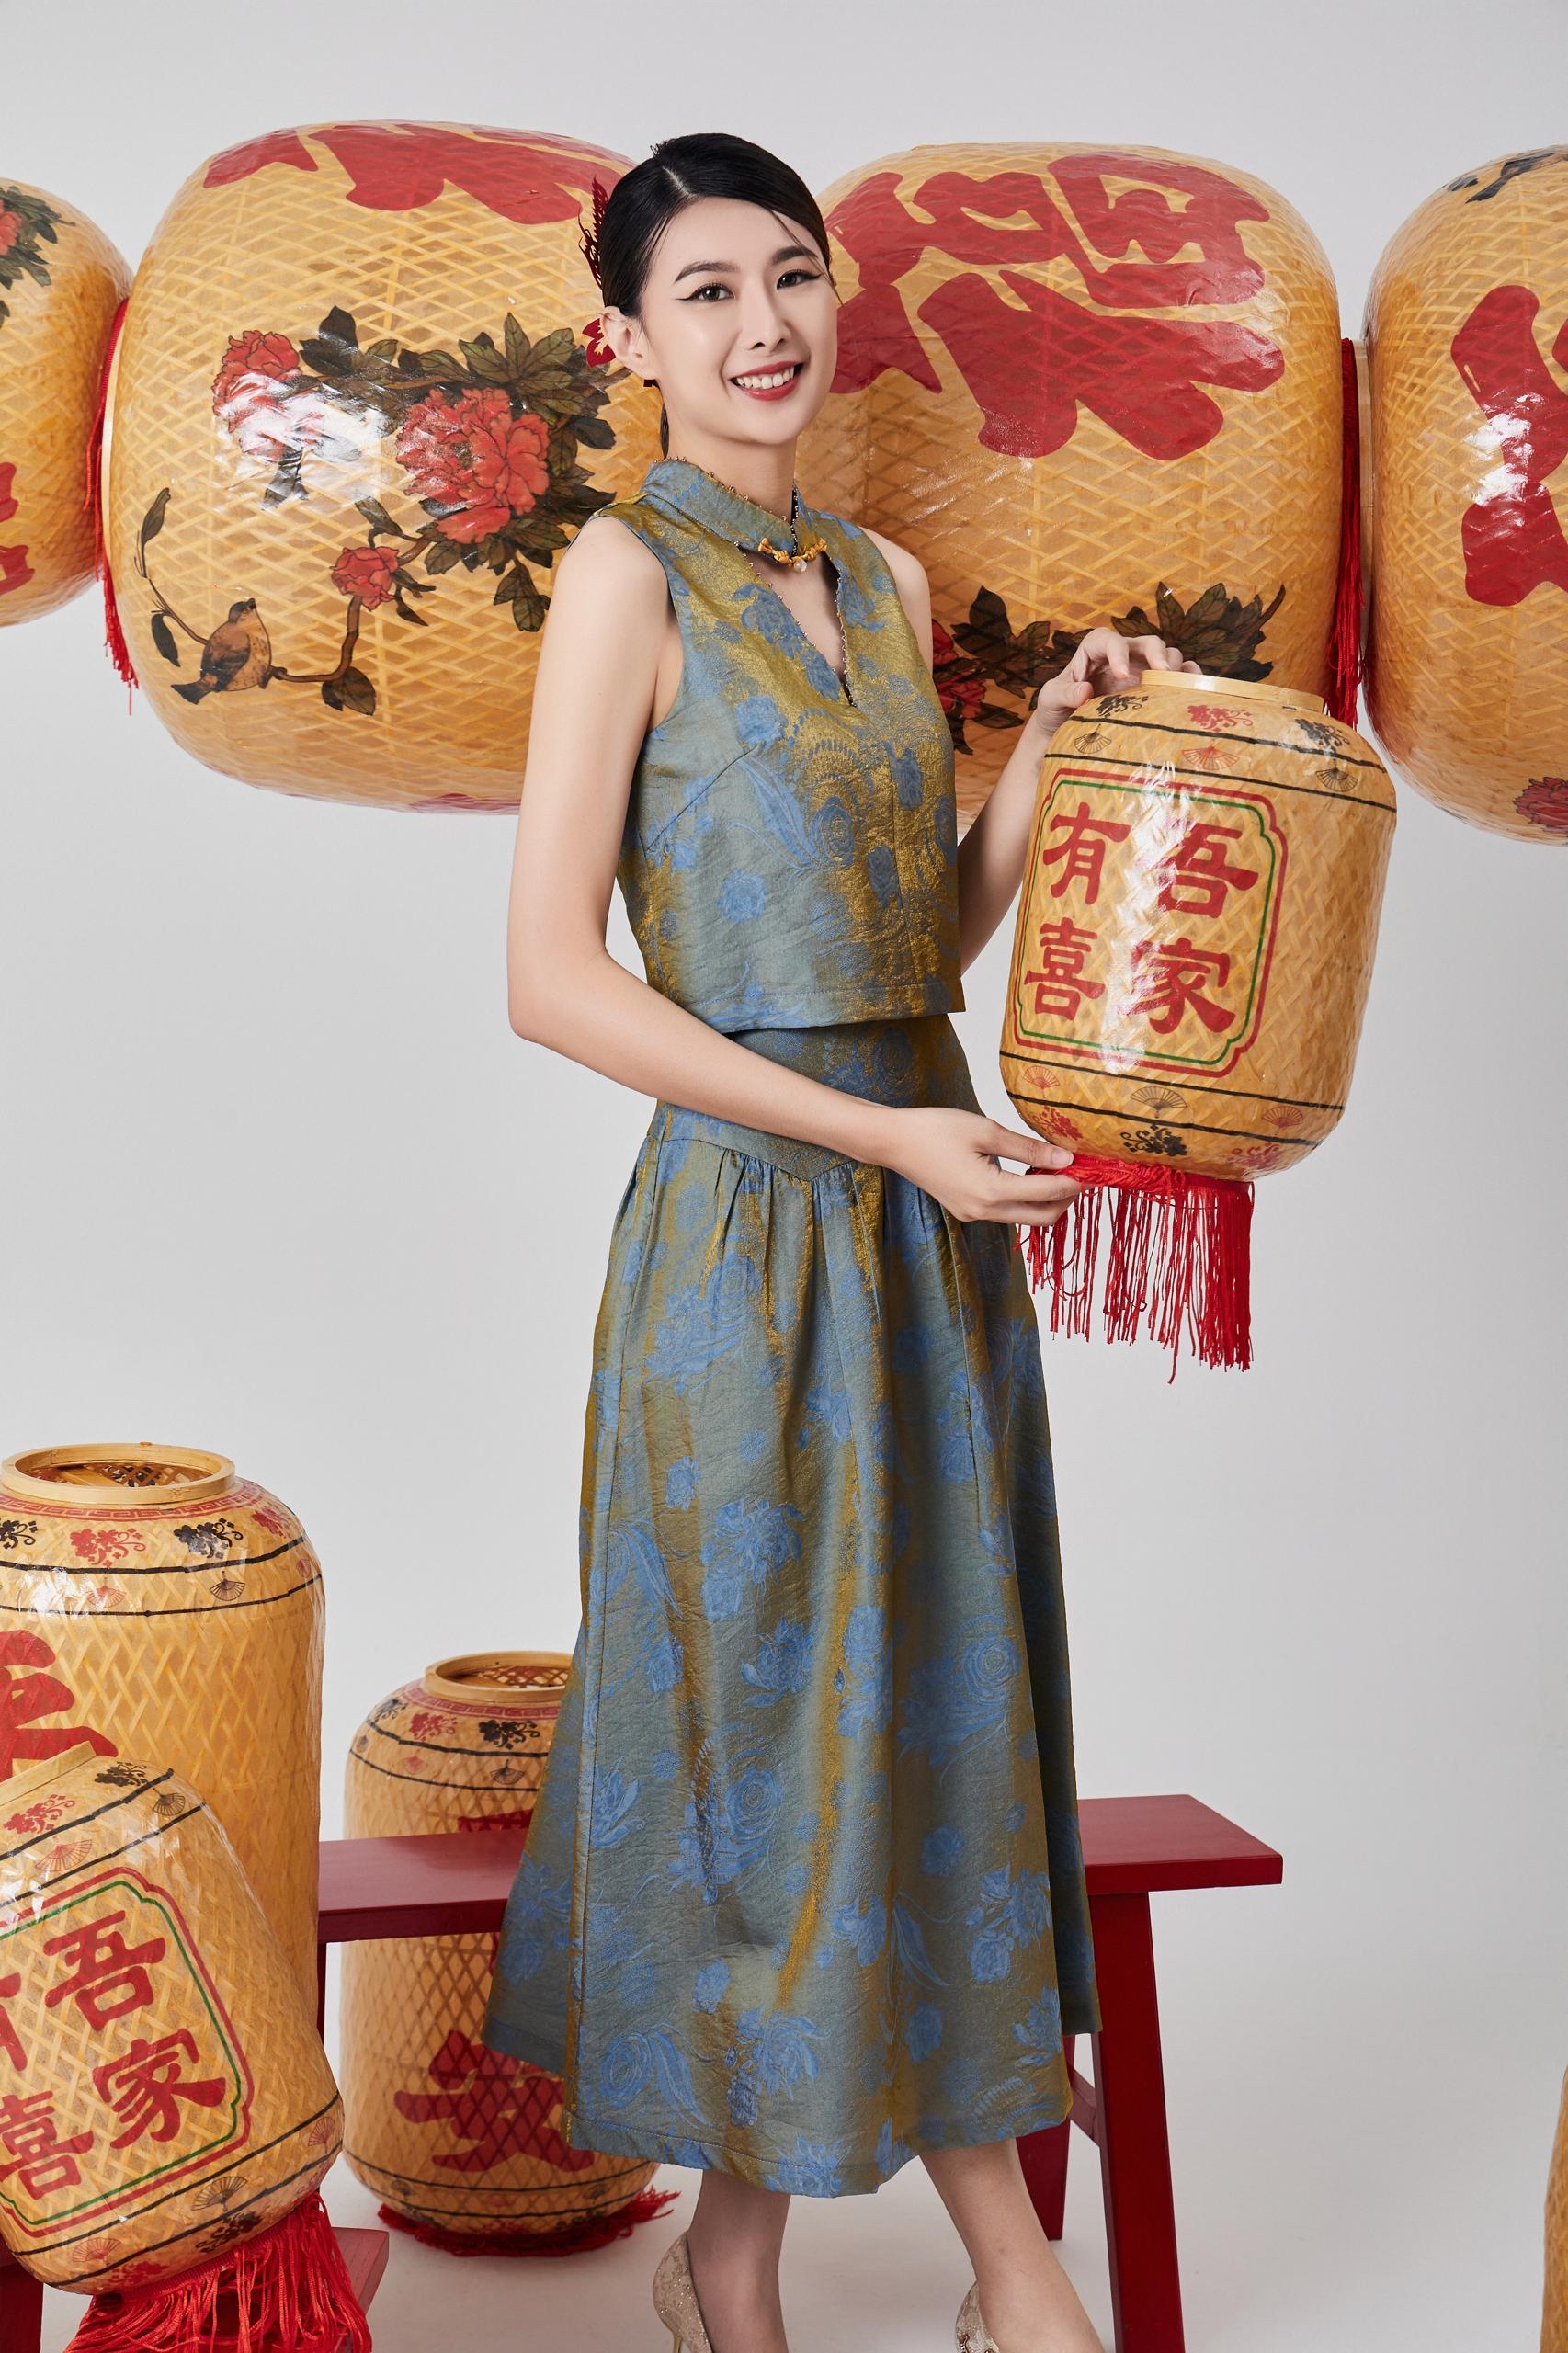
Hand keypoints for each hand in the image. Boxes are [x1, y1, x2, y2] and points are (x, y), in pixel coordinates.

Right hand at [879, 1106, 1079, 1229]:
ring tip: (1053, 1168)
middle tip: (1077, 1171)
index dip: (1074, 1181)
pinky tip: (1028, 1173)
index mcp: (990, 1191)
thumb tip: (1066, 1158)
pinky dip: (1025, 1198)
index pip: (1047, 1192)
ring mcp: (974, 1215)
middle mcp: (984, 1212)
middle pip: (1043, 1217)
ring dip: (1046, 1199)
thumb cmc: (935, 1129)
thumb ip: (1028, 1147)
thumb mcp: (986, 1130)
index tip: (1091, 1166)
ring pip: (1026, 1217)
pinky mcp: (968, 1211)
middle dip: (1066, 1198)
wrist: (894, 1142)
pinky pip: (1007, 1212)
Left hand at [1028, 627, 1199, 743]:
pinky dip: (1190, 680)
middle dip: (1157, 654)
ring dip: (1175, 669)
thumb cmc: (1056, 710)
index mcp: (1095, 651)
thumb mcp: (1050, 701)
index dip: (1118, 652)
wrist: (1065, 731)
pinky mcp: (1155, 690)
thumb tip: (1086, 691)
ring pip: (1168, 657)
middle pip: (1147, 642)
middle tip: (1163, 674)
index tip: (1122, 675)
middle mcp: (1123, 656)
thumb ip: (1064, 693)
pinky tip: (1193, 693)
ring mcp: (1142, 672)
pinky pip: (1179, 677)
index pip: (1109, 640)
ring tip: (1176, 688)